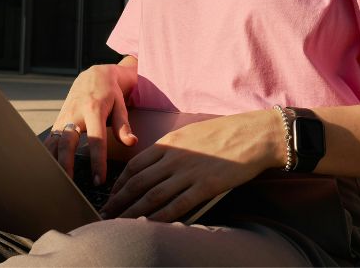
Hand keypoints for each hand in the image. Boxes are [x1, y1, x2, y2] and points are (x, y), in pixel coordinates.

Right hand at [44, 63, 138, 184]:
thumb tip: (132, 143)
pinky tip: (46, 173)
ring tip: (56, 185)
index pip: (96, 140)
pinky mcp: (57, 122)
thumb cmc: (110, 94)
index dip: (97, 162)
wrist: (94, 76)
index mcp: (94, 110)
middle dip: (68, 166)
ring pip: (53, 143)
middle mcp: (75, 114)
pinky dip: (46, 157)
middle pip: (67, 143)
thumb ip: (124, 126)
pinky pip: (49, 141)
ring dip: (53, 164)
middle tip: (72, 188)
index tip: (99, 180)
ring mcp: (63, 118)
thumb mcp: (120, 106)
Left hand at [99, 109, 281, 221]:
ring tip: (120, 224)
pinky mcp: (206, 185)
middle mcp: (174, 157)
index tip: (112, 195)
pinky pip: (178, 205)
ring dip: (133, 212)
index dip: (119, 183)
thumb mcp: (191, 133)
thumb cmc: (224, 133)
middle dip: (119, 201)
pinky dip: (160, 217)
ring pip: (153, 196)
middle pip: (138, 183)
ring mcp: (189, 172)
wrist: (254, 134)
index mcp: (169, 143)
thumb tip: (155, 164)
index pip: (135, 165)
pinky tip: (150, 227)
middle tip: (105, 214)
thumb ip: (171, 149)